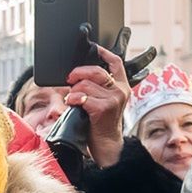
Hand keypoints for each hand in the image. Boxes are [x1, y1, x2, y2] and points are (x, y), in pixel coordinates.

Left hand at [65, 45, 129, 167]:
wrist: (106, 144)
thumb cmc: (101, 124)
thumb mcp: (104, 101)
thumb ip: (99, 87)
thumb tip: (79, 75)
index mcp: (122, 86)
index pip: (115, 62)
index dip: (103, 52)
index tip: (94, 48)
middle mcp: (120, 91)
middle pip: (96, 71)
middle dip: (78, 73)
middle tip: (70, 79)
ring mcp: (113, 99)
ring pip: (86, 84)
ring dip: (74, 91)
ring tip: (73, 99)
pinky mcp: (104, 108)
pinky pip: (82, 96)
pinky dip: (73, 99)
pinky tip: (73, 104)